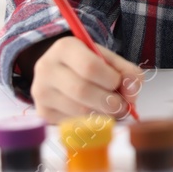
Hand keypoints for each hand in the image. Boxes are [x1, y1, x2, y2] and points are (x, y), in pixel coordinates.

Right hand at [29, 36, 143, 122]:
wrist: (62, 71)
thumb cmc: (89, 63)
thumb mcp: (109, 60)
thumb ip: (127, 72)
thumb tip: (131, 94)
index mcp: (65, 47)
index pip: (90, 67)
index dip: (111, 79)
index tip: (119, 84)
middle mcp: (47, 68)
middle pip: (82, 91)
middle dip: (109, 102)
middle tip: (122, 106)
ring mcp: (41, 92)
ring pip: (78, 111)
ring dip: (102, 115)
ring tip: (111, 110)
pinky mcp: (43, 112)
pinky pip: (72, 123)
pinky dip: (90, 123)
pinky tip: (95, 114)